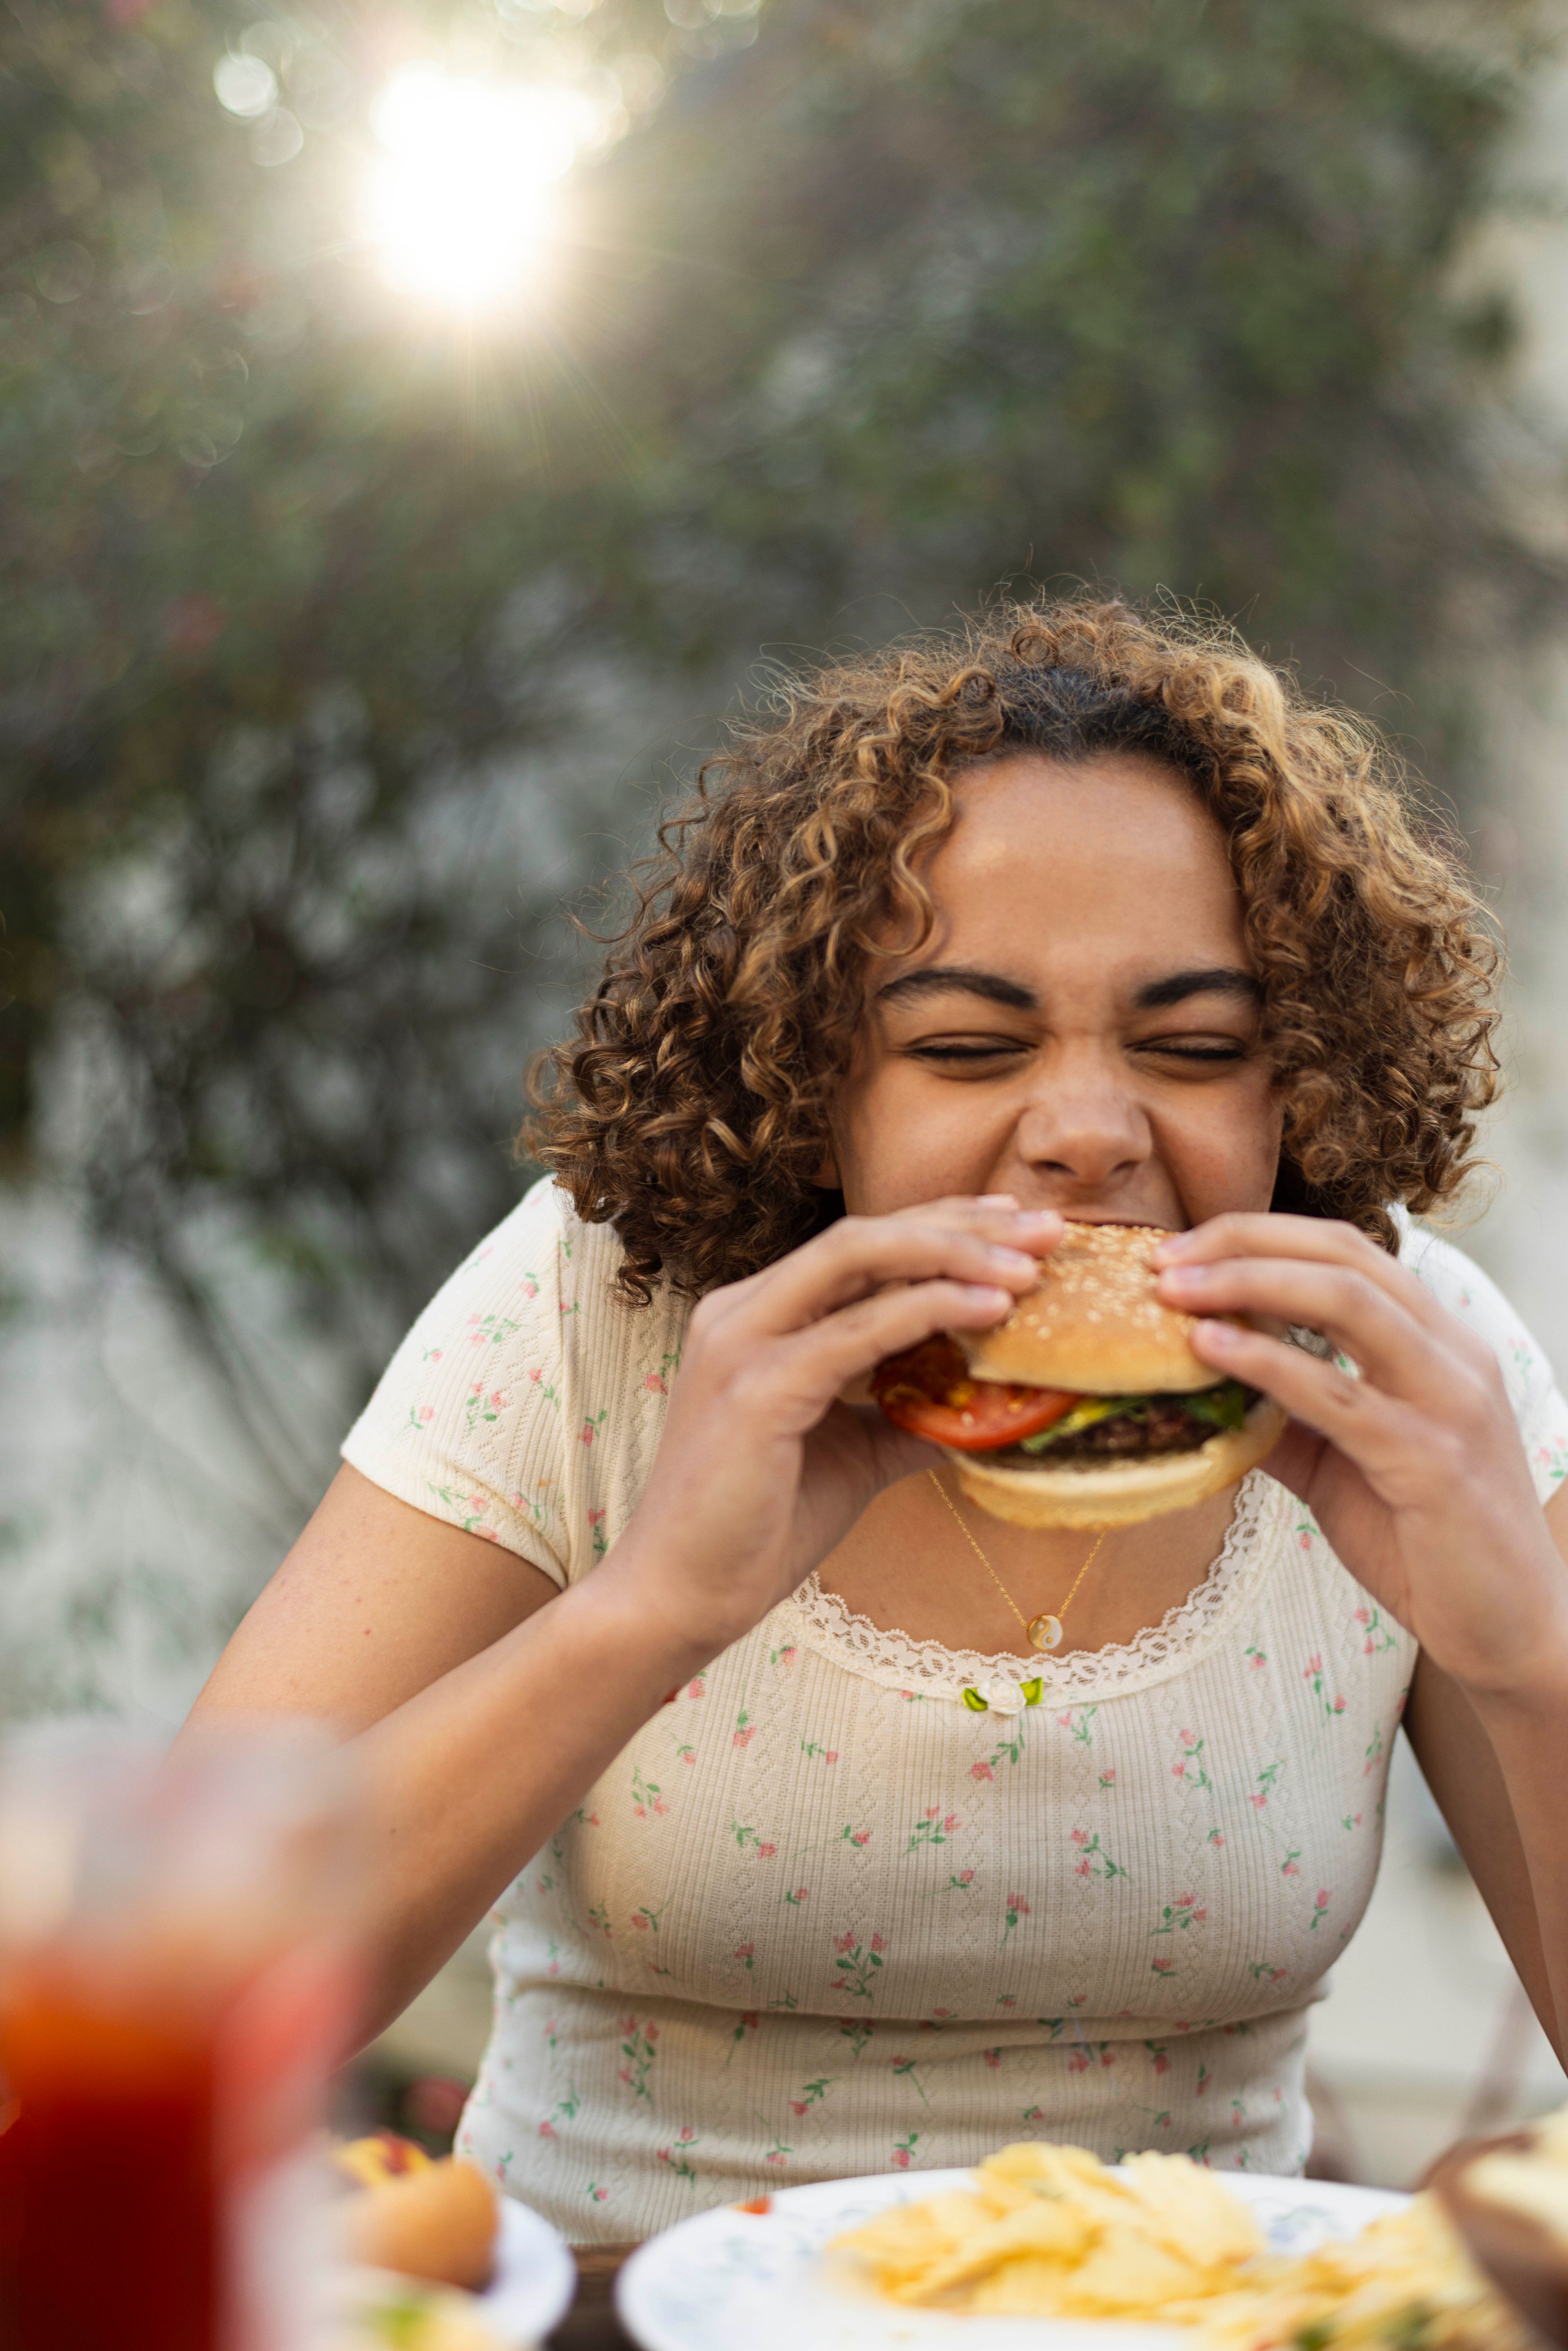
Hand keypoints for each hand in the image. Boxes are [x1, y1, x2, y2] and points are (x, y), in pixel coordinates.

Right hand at [604, 1197, 1061, 1660]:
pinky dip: (928, 1310)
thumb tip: (993, 1407)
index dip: (942, 1226)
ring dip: (954, 1253)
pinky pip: (857, 1330)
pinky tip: (989, 1310)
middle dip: (961, 1223)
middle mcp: (741, 1311)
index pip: (860, 1247)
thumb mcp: (853, 1457)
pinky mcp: (756, 1388)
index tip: (1017, 1228)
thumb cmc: (756, 1530)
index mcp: (756, 1317)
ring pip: (859, 1258)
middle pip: (865, 1234)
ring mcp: (742, 1342)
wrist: (681, 1597)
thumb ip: (910, 1419)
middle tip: (1047, 1228)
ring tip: (1030, 1265)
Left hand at [1156, 1215, 1567, 1697]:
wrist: (1507, 1631)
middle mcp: (1454, 1353)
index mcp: (1438, 1342)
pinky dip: (1267, 1362)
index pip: (1345, 1250)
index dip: (1259, 1236)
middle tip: (1163, 1259)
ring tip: (1173, 1291)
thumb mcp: (1341, 1465)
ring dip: (1247, 1284)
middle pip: (1342, 1255)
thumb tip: (1203, 1389)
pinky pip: (1338, 1393)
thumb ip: (1285, 1419)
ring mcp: (1449, 1402)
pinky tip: (1210, 1351)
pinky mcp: (1431, 1462)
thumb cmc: (1425, 1544)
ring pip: (1346, 1302)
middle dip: (1243, 1243)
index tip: (1182, 1248)